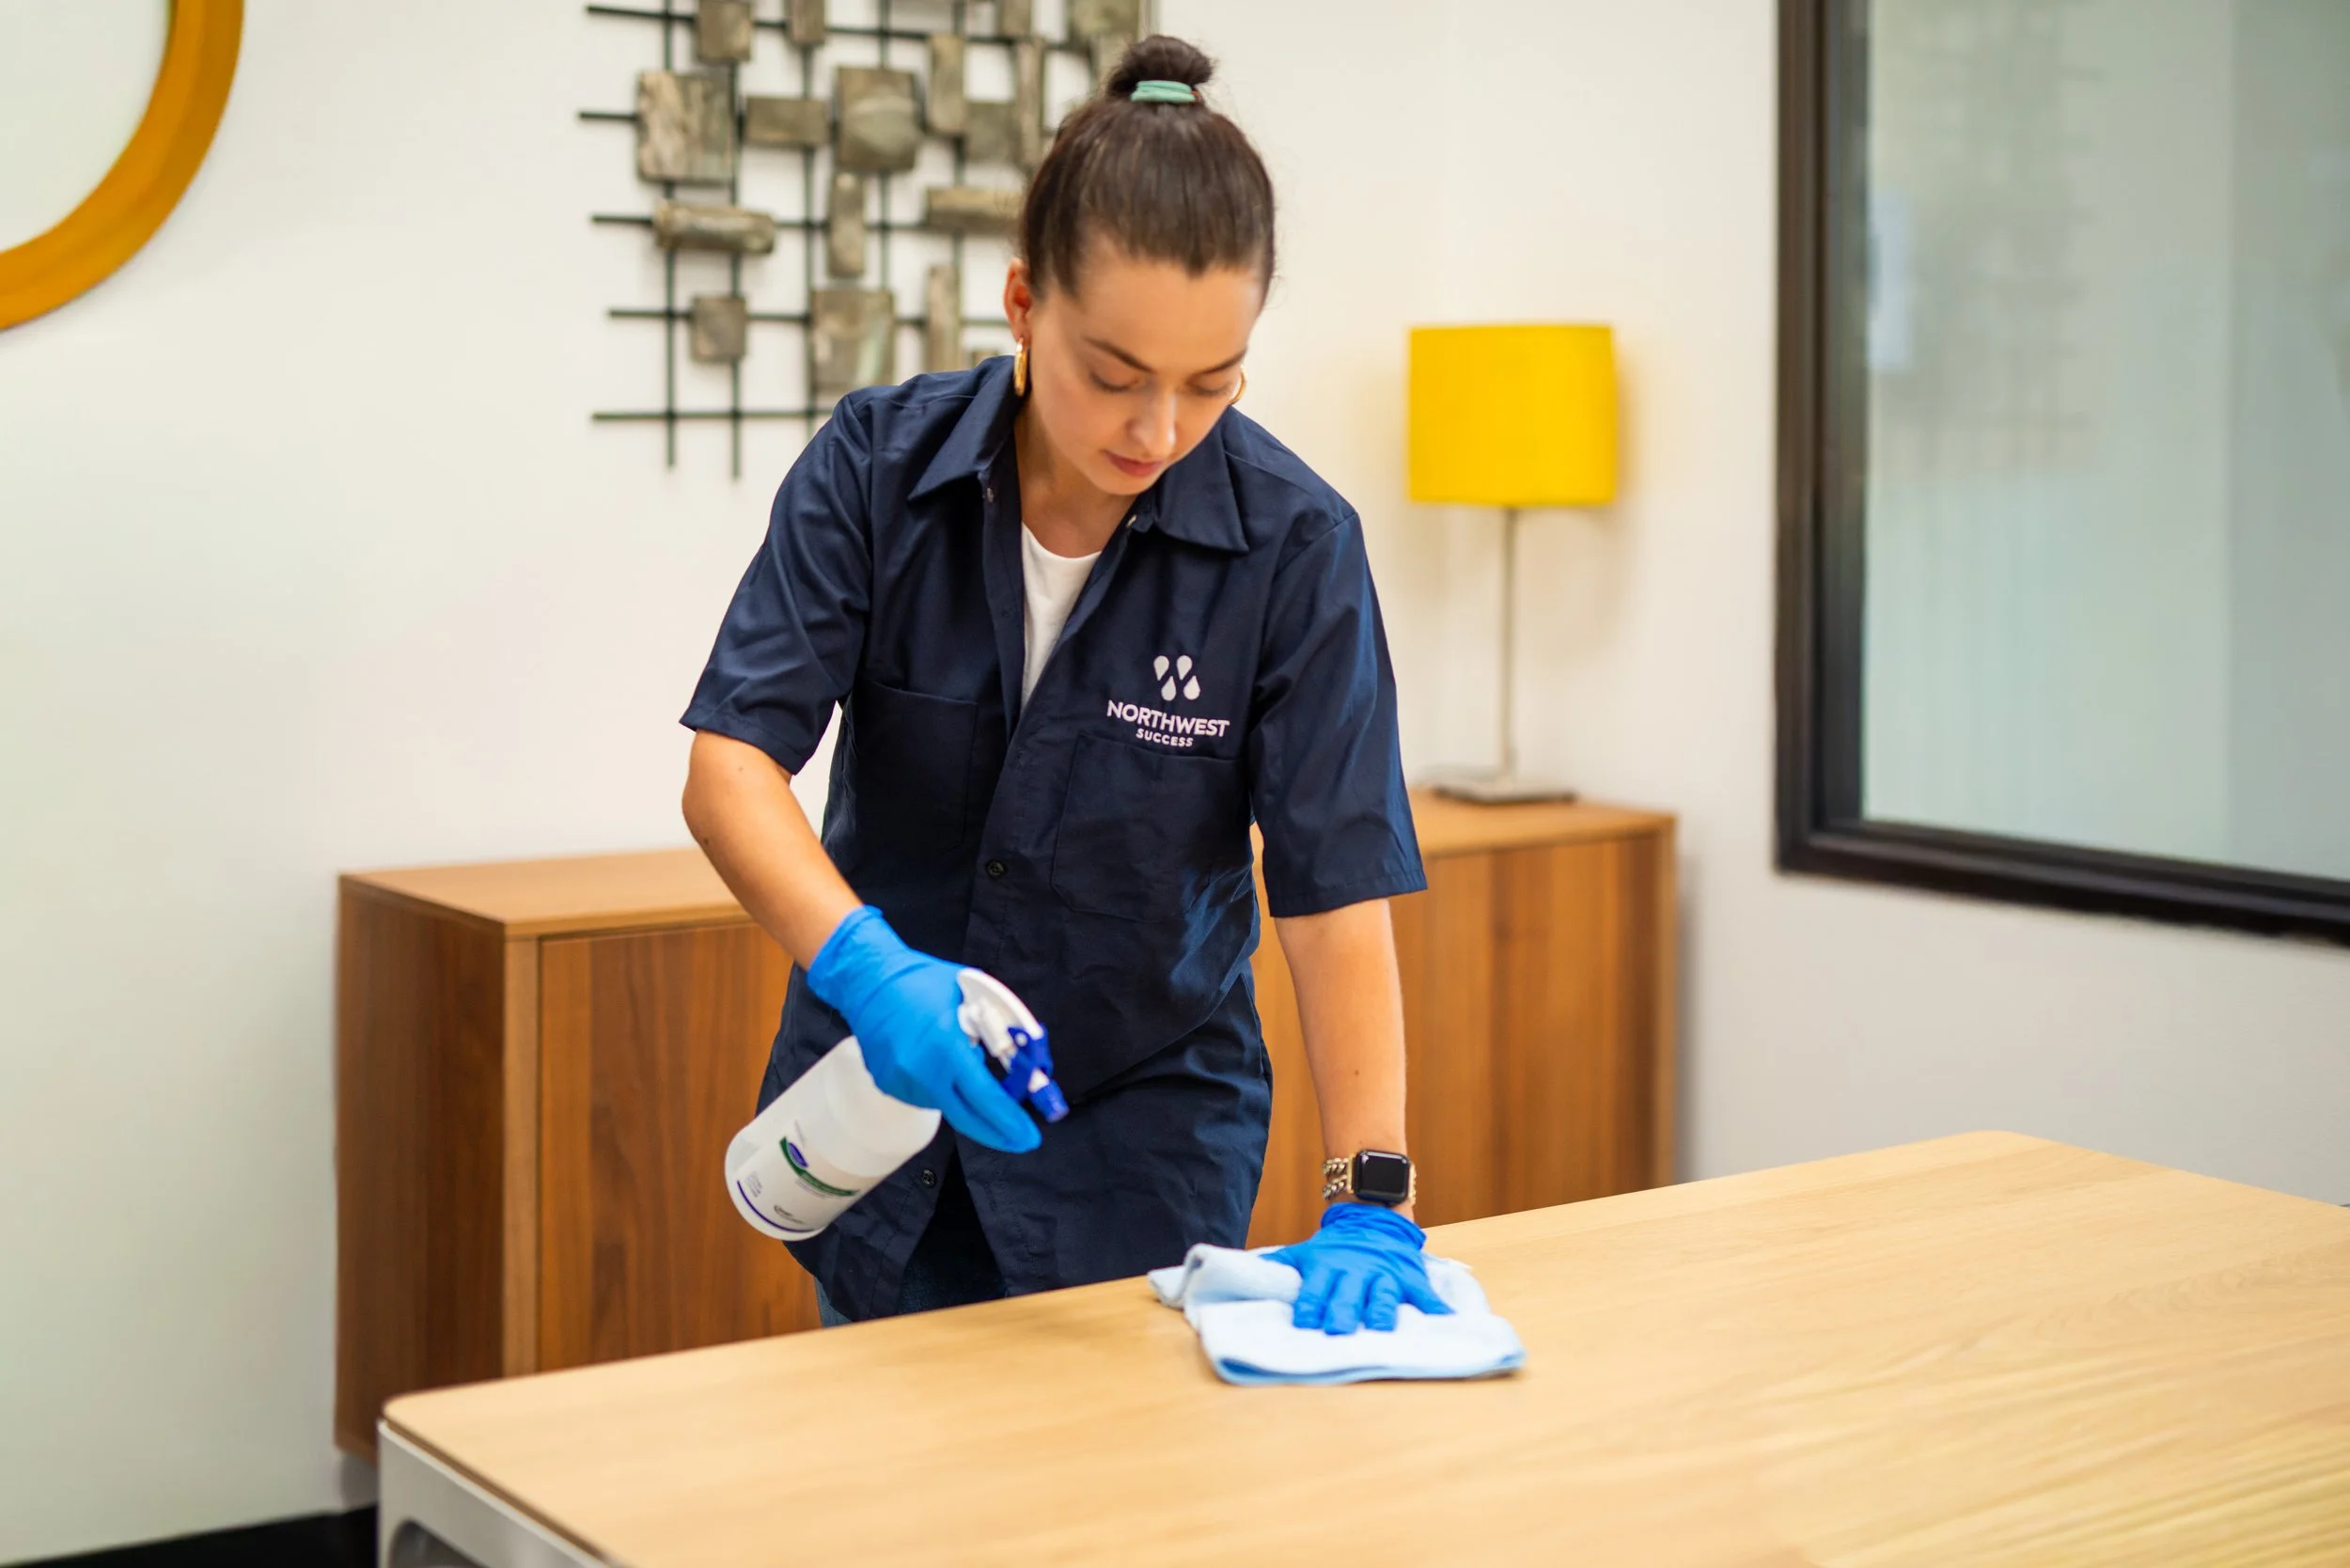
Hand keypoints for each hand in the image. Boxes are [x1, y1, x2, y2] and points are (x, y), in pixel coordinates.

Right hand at [805, 907, 1040, 1152]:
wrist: (867, 980)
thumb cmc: (923, 980)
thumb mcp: (974, 994)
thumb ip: (1000, 1027)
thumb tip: (1025, 1060)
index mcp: (946, 1045)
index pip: (986, 1097)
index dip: (1010, 1121)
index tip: (1029, 1136)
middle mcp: (921, 1071)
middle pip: (967, 1119)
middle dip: (998, 1133)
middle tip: (1019, 1139)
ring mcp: (901, 1082)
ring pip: (946, 1103)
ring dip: (962, 1094)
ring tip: (957, 1058)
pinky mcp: (888, 1086)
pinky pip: (925, 1094)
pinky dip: (939, 1085)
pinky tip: (934, 1059)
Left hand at [1266, 1202, 1451, 1333]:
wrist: (1372, 1216)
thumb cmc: (1334, 1245)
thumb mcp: (1305, 1251)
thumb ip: (1279, 1265)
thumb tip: (1245, 1275)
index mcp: (1328, 1268)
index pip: (1314, 1291)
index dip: (1308, 1307)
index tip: (1303, 1324)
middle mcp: (1356, 1272)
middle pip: (1347, 1296)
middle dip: (1341, 1313)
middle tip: (1337, 1332)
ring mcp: (1384, 1274)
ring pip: (1383, 1295)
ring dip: (1381, 1311)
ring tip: (1380, 1328)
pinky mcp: (1408, 1276)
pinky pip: (1424, 1293)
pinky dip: (1435, 1307)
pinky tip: (1443, 1319)